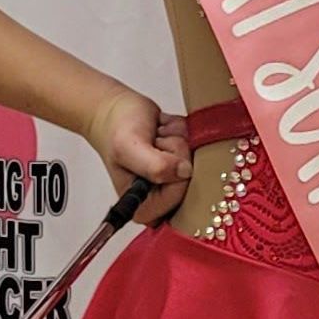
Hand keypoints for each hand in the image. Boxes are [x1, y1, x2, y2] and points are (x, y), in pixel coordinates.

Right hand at [82, 83, 194, 225]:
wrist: (118, 111)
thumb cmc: (117, 129)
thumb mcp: (128, 147)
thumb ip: (154, 165)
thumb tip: (185, 172)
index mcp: (144, 207)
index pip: (178, 196)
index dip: (172, 169)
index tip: (153, 153)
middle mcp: (161, 200)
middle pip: (192, 178)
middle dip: (174, 152)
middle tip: (152, 143)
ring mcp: (175, 184)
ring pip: (198, 160)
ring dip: (177, 140)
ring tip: (154, 138)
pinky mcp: (185, 167)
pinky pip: (201, 147)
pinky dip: (182, 133)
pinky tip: (163, 133)